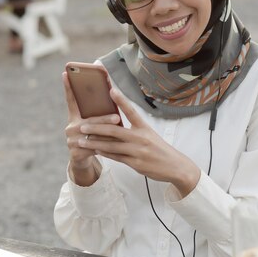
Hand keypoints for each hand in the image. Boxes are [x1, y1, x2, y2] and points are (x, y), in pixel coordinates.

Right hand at [63, 72, 120, 185]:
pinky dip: (105, 146)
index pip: (71, 100)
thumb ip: (97, 113)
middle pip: (89, 121)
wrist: (81, 159)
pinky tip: (116, 145)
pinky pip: (93, 148)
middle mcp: (70, 127)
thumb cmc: (91, 136)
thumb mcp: (92, 124)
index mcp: (74, 118)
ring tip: (119, 128)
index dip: (68, 87)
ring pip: (92, 135)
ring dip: (107, 132)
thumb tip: (112, 95)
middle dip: (103, 118)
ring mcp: (71, 141)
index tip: (66, 73)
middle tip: (117, 116)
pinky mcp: (75, 153)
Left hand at [79, 88, 200, 197]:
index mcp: (144, 128)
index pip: (131, 111)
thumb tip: (116, 123)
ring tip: (82, 141)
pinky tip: (95, 150)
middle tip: (82, 126)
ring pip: (111, 146)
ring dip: (95, 143)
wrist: (175, 167)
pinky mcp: (136, 164)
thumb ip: (134, 130)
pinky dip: (104, 153)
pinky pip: (116, 157)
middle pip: (114, 131)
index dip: (121, 100)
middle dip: (96, 128)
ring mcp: (137, 151)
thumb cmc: (160, 149)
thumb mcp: (150, 135)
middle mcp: (141, 138)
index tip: (111, 90)